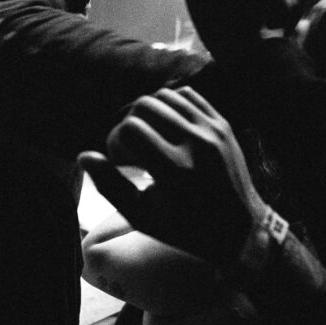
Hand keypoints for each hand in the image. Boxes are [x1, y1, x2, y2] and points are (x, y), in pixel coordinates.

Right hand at [79, 87, 266, 267]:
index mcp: (175, 170)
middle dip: (129, 123)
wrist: (240, 228)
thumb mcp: (143, 217)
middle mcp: (195, 144)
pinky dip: (171, 105)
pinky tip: (167, 127)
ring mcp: (213, 130)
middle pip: (145, 105)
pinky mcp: (223, 124)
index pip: (130, 129)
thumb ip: (110, 186)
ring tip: (149, 137)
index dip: (115, 141)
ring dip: (148, 112)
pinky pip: (189, 96)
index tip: (121, 161)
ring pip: (166, 96)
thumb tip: (84, 156)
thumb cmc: (185, 229)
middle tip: (133, 148)